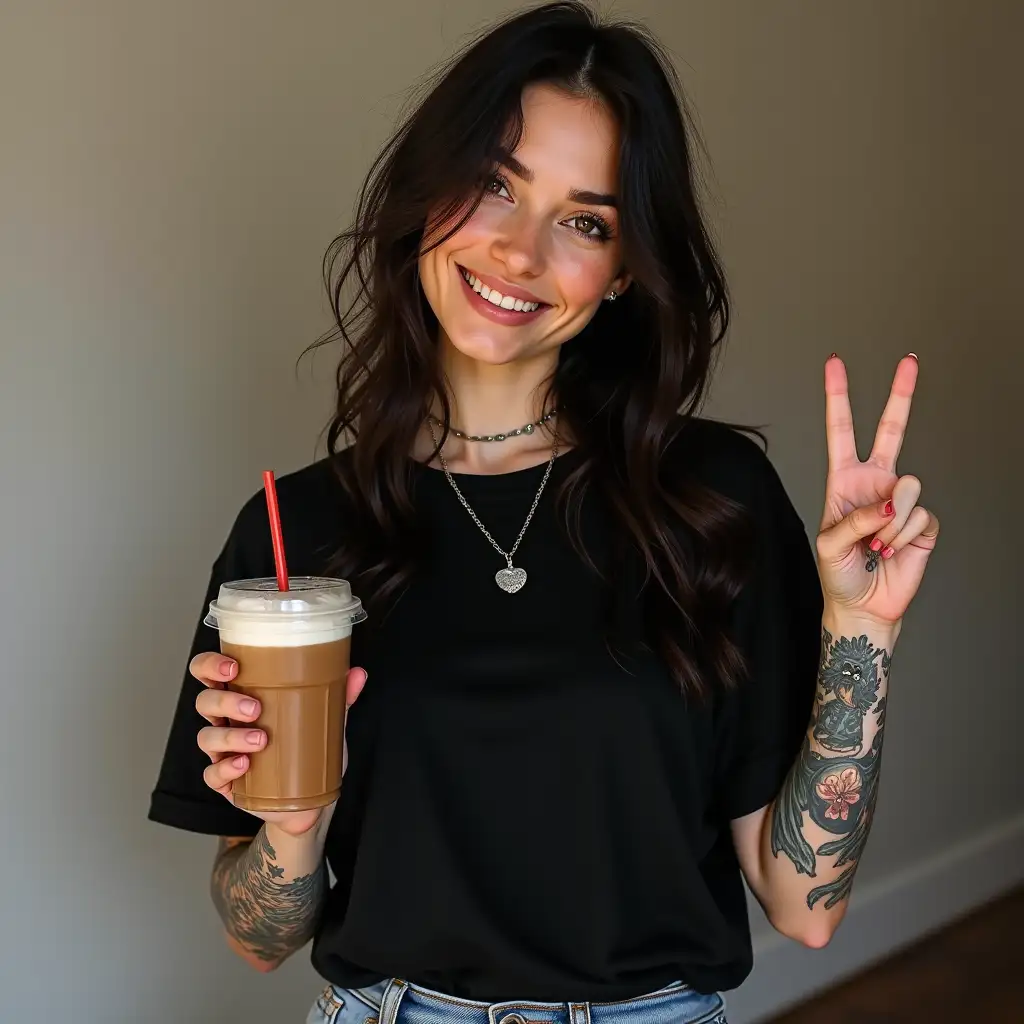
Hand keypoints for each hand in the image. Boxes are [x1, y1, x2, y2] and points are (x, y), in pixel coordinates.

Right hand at [191, 653, 367, 836]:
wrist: (307, 799)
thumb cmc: (305, 748)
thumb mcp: (322, 719)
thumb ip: (340, 696)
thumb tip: (357, 673)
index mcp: (242, 696)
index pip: (210, 673)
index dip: (210, 665)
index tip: (234, 666)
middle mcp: (226, 721)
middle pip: (205, 701)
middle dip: (225, 701)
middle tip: (255, 707)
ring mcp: (222, 753)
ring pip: (207, 737)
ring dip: (231, 735)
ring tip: (261, 738)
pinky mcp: (224, 783)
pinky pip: (212, 775)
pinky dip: (227, 768)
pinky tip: (246, 765)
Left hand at [815, 353, 939, 625]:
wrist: (862, 605)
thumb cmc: (838, 573)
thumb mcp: (829, 544)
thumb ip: (855, 518)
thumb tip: (889, 502)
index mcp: (844, 480)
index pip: (841, 431)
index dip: (838, 397)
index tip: (835, 363)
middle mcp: (875, 483)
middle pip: (891, 430)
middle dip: (901, 395)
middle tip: (910, 361)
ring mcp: (900, 500)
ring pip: (906, 488)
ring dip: (888, 522)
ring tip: (876, 545)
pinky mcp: (922, 522)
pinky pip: (918, 516)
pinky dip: (902, 536)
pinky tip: (891, 552)